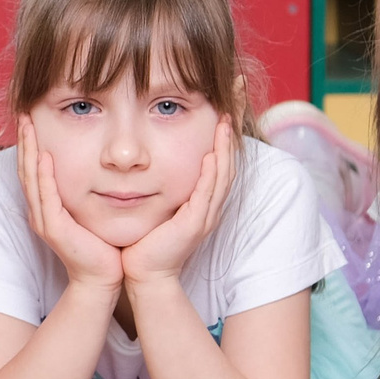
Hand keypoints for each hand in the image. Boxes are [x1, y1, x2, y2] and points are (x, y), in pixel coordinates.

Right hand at [17, 116, 121, 291]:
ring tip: (28, 125)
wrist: (102, 278)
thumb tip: (97, 168)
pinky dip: (44, 175)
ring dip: (28, 150)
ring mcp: (44, 220)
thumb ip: (86, 191)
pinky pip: (47, 196)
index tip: (32, 119)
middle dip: (24, 140)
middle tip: (24, 113)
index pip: (33, 170)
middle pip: (26, 169)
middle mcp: (40, 212)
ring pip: (31, 178)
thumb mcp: (90, 211)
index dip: (30, 144)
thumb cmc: (101, 246)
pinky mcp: (54, 229)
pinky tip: (44, 155)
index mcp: (46, 207)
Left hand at [122, 115, 237, 287]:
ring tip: (226, 122)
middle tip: (235, 105)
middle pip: (227, 164)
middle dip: (231, 134)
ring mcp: (204, 216)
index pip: (218, 162)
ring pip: (222, 176)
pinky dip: (211, 175)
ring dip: (225, 148)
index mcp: (202, 201)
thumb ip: (159, 184)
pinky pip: (206, 195)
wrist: (144, 274)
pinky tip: (211, 156)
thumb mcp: (157, 205)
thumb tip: (149, 161)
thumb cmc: (145, 240)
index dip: (223, 136)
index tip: (225, 109)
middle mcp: (208, 207)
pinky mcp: (194, 225)